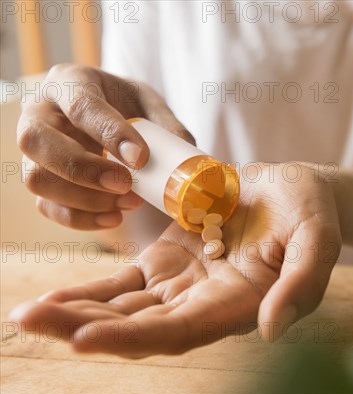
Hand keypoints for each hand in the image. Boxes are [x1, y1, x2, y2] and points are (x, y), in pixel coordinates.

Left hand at [9, 163, 341, 357]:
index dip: (133, 337)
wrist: (295, 193)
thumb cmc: (312, 214)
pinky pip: (123, 283)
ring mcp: (182, 284)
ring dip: (76, 312)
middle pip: (138, 326)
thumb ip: (302, 284)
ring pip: (123, 308)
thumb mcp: (317, 241)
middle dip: (83, 327)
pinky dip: (89, 292)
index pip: (179, 332)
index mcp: (237, 306)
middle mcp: (203, 304)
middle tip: (29, 320)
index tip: (84, 338)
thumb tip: (270, 330)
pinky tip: (54, 296)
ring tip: (27, 312)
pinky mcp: (167, 261)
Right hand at [17, 64, 194, 229]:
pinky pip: (46, 206)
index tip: (141, 159)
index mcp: (70, 81)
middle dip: (84, 169)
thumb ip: (167, 126)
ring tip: (130, 202)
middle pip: (36, 141)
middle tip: (126, 184)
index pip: (81, 105)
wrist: (108, 117)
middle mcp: (40, 112)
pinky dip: (81, 219)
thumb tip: (185, 157)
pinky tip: (115, 217)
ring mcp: (34, 149)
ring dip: (85, 199)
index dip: (110, 134)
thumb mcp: (149, 103)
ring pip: (36, 178)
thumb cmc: (126, 105)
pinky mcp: (39, 179)